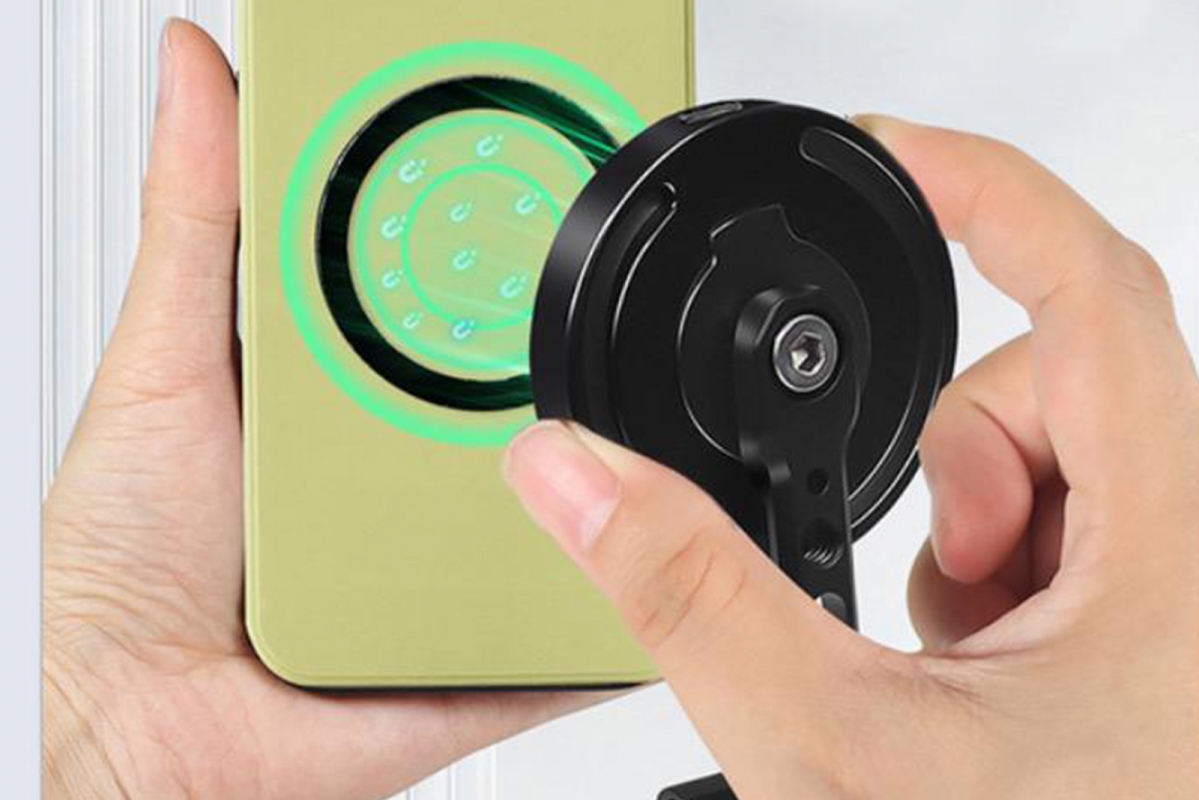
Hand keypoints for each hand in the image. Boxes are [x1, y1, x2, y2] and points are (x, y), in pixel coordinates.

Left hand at [42, 22, 587, 799]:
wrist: (150, 746)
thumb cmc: (127, 567)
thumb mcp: (161, 364)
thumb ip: (197, 219)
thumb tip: (193, 69)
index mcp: (334, 383)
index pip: (432, 286)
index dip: (491, 223)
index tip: (548, 158)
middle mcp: (396, 460)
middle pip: (506, 375)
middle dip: (565, 327)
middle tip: (619, 262)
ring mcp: (448, 550)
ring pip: (555, 482)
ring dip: (597, 447)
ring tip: (640, 397)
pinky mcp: (485, 640)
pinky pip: (570, 606)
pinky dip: (617, 580)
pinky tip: (670, 537)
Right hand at [504, 116, 1198, 798]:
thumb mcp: (837, 754)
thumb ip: (687, 599)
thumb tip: (569, 474)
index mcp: (1173, 555)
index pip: (1091, 289)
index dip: (985, 191)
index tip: (887, 154)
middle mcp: (1194, 554)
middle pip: (1055, 384)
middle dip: (951, 463)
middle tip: (923, 595)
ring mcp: (1174, 595)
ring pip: (1049, 468)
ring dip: (969, 532)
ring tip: (952, 660)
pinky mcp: (1147, 631)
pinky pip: (1060, 536)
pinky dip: (991, 574)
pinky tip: (977, 675)